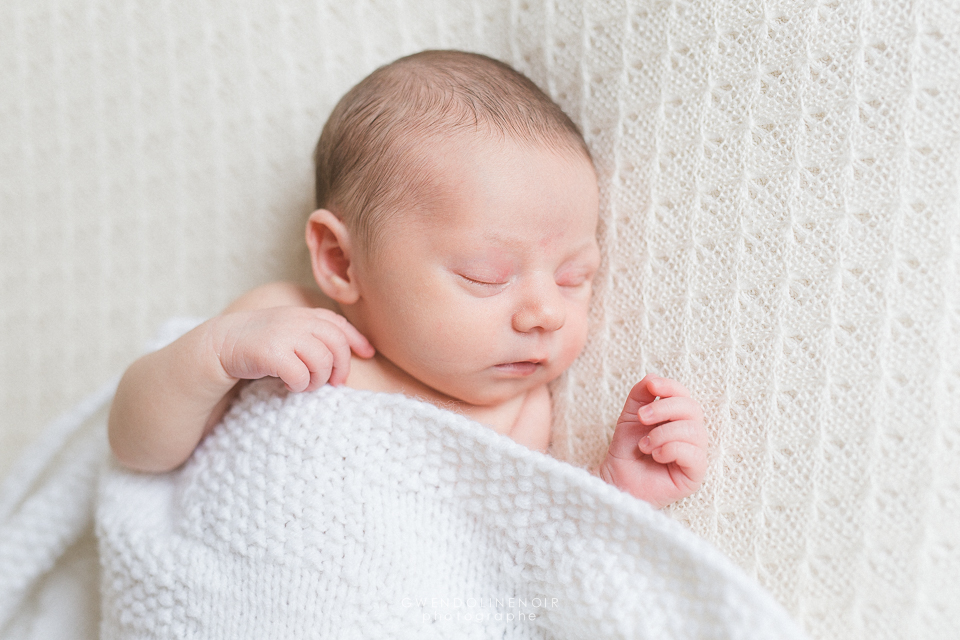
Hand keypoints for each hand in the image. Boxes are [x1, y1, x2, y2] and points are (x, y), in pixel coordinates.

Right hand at [211, 306, 373, 391]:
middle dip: (341, 368)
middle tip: (335, 383)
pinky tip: (290, 385)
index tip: (368, 354)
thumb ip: (316, 335)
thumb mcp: (291, 331)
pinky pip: (301, 375)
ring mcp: (285, 334)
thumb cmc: (262, 341)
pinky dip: (300, 385)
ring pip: (322, 362)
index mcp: (305, 314)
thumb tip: (353, 351)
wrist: (222, 344)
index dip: (357, 340)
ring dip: (318, 380)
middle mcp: (298, 320)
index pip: (339, 325)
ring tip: (306, 384)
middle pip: (337, 346)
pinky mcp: (272, 352)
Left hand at [597, 374, 707, 507]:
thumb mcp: (630, 416)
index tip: (652, 387)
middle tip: (642, 418)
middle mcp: (691, 434)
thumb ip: (640, 395)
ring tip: (644, 445)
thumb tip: (653, 378)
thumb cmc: (627, 451)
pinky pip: (694, 454)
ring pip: (694, 431)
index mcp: (678, 418)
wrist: (618, 479)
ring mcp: (695, 454)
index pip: (684, 395)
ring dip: (663, 434)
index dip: (671, 387)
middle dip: (664, 409)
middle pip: (692, 409)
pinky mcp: (696, 474)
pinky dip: (670, 450)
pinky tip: (655, 456)